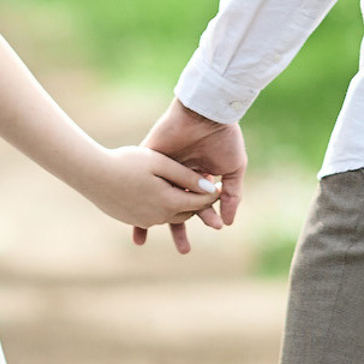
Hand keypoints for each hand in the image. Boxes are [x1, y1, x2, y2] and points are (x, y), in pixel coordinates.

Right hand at [75, 146, 223, 233]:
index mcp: (169, 202)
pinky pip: (154, 217)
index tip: (218, 184)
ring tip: (185, 195)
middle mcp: (159, 216)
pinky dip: (162, 208)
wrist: (91, 173)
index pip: (200, 201)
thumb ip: (185, 176)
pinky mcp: (131, 219)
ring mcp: (144, 220)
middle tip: (205, 190)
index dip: (211, 193)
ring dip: (180, 207)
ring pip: (171, 216)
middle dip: (198, 203)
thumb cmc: (126, 162)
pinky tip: (160, 197)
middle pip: (188, 212)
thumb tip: (208, 188)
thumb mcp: (160, 163)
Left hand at [132, 99, 246, 253]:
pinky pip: (141, 184)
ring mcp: (163, 169)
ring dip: (151, 220)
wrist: (206, 113)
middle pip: (175, 207)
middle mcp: (179, 175)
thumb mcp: (233, 169)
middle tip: (184, 250)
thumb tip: (228, 223)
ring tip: (145, 240)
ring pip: (156, 199)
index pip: (198, 203)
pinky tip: (131, 217)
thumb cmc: (223, 137)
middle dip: (179, 228)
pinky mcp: (148, 160)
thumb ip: (230, 196)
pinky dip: (135, 199)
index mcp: (199, 176)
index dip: (206, 216)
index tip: (215, 227)